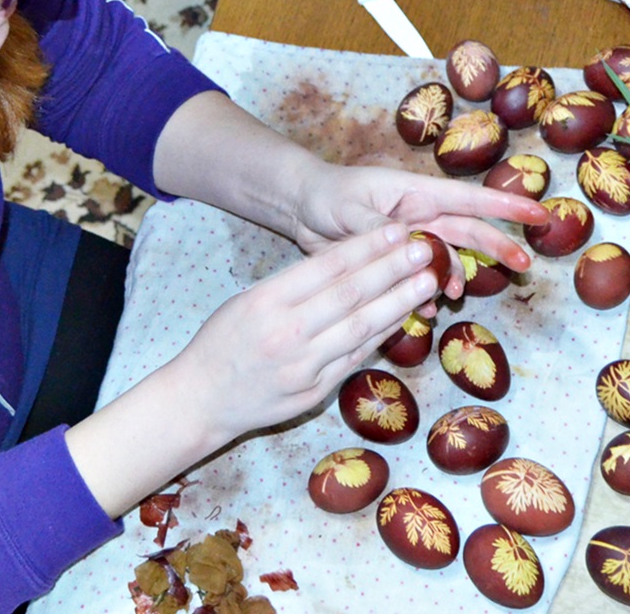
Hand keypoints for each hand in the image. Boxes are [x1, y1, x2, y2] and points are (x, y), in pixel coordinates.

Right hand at [168, 223, 442, 441]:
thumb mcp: (249, 300)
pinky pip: (357, 356)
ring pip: (361, 327)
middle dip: (392, 269)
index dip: (366, 247)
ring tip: (426, 281)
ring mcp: (304, 365)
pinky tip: (404, 316)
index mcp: (267, 301)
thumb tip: (348, 261)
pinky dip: (383, 334)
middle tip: (424, 250)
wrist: (202, 398)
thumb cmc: (224, 341)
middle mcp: (287, 332)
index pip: (326, 267)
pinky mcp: (316, 390)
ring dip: (399, 302)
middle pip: (350, 295)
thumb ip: (294, 285)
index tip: (396, 231)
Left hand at [286, 161, 549, 289]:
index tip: (540, 214)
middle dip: (500, 247)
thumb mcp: (349, 208)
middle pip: (469, 232)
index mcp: (417, 193)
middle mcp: (421, 215)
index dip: (506, 207)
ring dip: (456, 275)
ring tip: (455, 293)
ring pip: (448, 259)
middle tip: (526, 267)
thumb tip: (409, 242)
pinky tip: (426, 307)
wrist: (301, 209)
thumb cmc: (327, 195)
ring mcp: (411, 238)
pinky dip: (426, 293)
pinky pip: (421, 279)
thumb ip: (379, 226)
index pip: (470, 200)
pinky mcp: (396, 261)